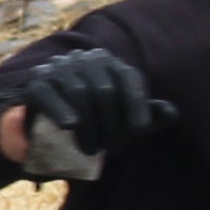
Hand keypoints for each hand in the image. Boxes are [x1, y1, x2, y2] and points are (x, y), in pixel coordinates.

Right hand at [11, 47, 163, 183]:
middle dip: (111, 124)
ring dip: (88, 126)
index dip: (136, 106)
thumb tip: (173, 113)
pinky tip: (70, 127)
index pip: (128, 78)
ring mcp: (59, 68)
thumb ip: (146, 118)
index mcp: (110, 63)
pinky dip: (61, 110)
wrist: (47, 129)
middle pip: (105, 89)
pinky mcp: (36, 82)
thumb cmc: (93, 124)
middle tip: (111, 150)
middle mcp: (85, 59)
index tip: (138, 133)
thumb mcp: (122, 122)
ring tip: (90, 150)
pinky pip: (49, 93)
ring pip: (79, 92)